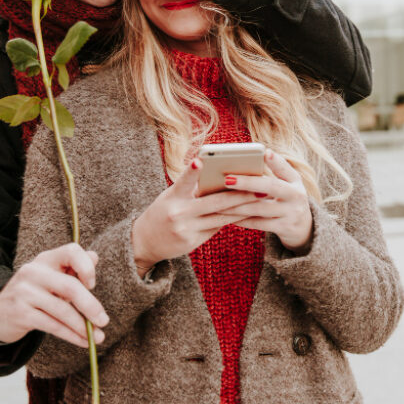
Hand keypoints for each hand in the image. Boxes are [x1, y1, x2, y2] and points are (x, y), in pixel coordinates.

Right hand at [0, 243, 107, 348]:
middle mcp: (34, 272)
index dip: (87, 267)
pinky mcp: (21, 314)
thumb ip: (73, 268)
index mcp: (46, 259)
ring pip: (62, 311)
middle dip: (91, 306)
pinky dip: (71, 335)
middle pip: (70, 286)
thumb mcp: (52, 277)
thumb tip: (95, 257)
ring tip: (98, 337)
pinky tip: (83, 341)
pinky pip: (53, 326)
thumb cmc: (35, 293)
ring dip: (83, 327)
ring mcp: (25, 293)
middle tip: (104, 321)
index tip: (92, 284)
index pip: (71, 251)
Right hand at [132, 157, 261, 271]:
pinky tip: (248, 213)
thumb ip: (191, 190)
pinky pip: (217, 227)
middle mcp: (179, 213)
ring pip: (220, 217)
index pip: (183, 181)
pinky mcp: (192, 241)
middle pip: (214, 202)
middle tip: (259, 186)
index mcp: (172, 197)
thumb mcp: (170, 197)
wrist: (143, 243)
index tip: (200, 160)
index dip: (191, 170)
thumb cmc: (162, 212)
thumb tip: (222, 181)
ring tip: (260, 198)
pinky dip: (232, 219)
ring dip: (242, 208)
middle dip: (239, 194)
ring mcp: (186, 229)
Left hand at [221, 149, 312, 250]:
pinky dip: (242, 220)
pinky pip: (259, 224)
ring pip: (260, 208)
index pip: (285, 168)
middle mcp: (296, 195)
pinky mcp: (285, 228)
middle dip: (248, 183)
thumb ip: (277, 170)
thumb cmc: (288, 199)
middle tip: (227, 179)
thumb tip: (261, 153)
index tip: (264, 152)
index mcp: (295, 180)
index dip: (275, 161)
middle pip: (271, 186)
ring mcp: (292, 213)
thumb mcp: (289, 184)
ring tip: (218, 201)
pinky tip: (228, 216)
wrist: (304, 228)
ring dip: (237, 205)